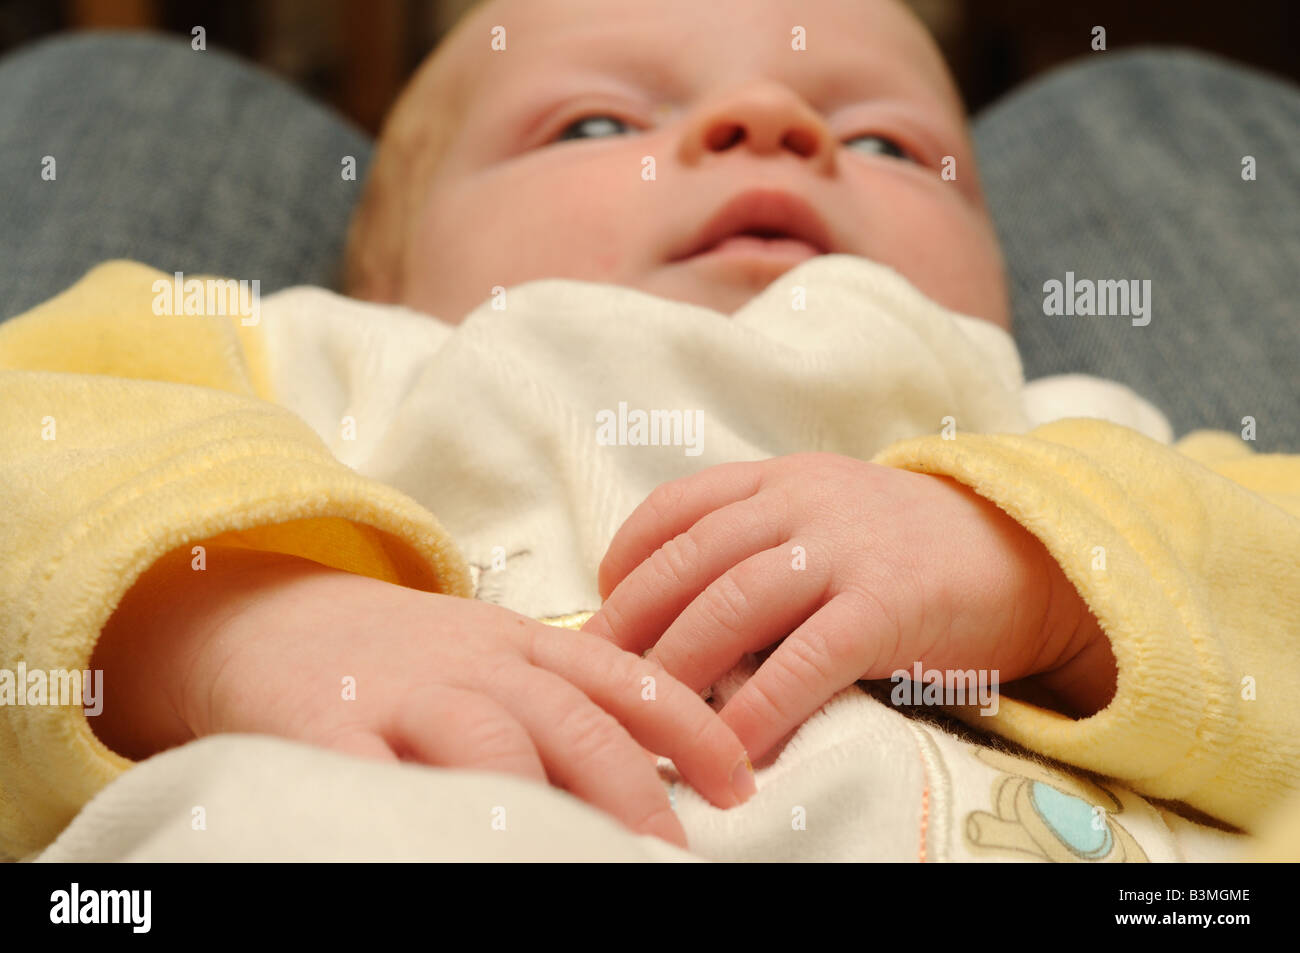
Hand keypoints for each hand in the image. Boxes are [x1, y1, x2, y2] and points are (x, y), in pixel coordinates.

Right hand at [92, 545, 756, 847]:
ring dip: (548, 810)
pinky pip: (382, 783)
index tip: (739, 782)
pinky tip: (458, 848)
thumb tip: (655, 758)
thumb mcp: (491, 651)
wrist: (267, 612)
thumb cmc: (402, 654)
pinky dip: (421, 816)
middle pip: (573, 723)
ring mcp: (405, 696)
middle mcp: (477, 666)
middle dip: (633, 790)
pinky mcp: (329, 732)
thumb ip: (562, 690)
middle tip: (673, 851)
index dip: (691, 730)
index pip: (625, 680)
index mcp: (524, 644)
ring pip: (495, 749)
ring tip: (588, 862)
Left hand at [582, 453, 1115, 761]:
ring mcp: (848, 547)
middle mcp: (804, 502)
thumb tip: (682, 620)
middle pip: (689, 561)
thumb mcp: (830, 522)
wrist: (1029, 555)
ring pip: (733, 604)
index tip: (602, 607)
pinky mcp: (890, 602)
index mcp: (782, 479)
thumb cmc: (911, 553)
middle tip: (599, 677)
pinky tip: (733, 745)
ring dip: (679, 668)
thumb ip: (763, 547)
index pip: (677, 507)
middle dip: (630, 623)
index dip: (626, 559)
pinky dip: (760, 705)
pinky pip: (806, 658)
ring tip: (650, 718)